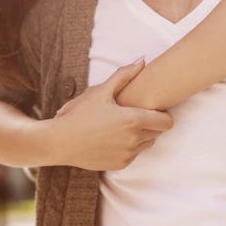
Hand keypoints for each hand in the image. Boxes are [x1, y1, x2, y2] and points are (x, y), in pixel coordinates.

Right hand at [50, 59, 172, 169]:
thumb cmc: (79, 114)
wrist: (59, 141)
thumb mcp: (100, 91)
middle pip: (158, 132)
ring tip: (122, 125)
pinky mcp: (120, 164)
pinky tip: (112, 137)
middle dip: (151, 123)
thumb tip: (143, 60)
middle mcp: (133, 140)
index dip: (162, 113)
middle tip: (134, 114)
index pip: (166, 121)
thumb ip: (124, 75)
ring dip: (141, 135)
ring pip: (147, 144)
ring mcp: (127, 154)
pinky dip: (128, 146)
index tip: (150, 108)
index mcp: (133, 120)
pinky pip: (134, 154)